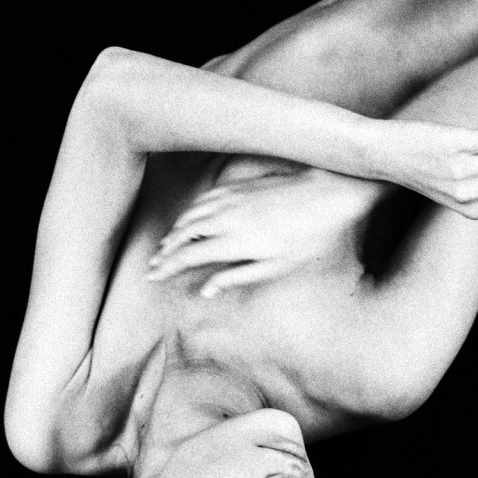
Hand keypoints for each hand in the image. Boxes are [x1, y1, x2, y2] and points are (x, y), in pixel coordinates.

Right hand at [147, 169, 371, 298]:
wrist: (325, 193)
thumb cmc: (307, 235)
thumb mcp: (275, 266)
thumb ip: (235, 277)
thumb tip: (205, 291)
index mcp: (232, 242)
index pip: (187, 256)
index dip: (167, 268)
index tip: (153, 277)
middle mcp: (224, 218)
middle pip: (181, 235)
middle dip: (164, 253)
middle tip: (153, 266)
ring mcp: (229, 198)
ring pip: (189, 216)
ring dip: (173, 233)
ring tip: (165, 248)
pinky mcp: (236, 186)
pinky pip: (202, 201)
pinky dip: (188, 214)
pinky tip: (188, 220)